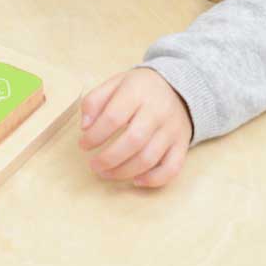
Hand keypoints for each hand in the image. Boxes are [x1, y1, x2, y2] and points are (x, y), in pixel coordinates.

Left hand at [78, 67, 193, 188]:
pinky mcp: (182, 145)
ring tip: (106, 173)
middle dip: (109, 158)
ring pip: (149, 158)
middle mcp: (157, 112)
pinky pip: (172, 168)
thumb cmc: (139, 89)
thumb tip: (85, 126)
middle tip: (93, 165)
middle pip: (133, 141)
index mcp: (137, 92)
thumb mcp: (114, 84)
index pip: (113, 117)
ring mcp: (172, 130)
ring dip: (124, 171)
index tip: (83, 144)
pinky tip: (136, 181)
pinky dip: (153, 179)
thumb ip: (95, 101)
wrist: (178, 88)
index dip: (95, 135)